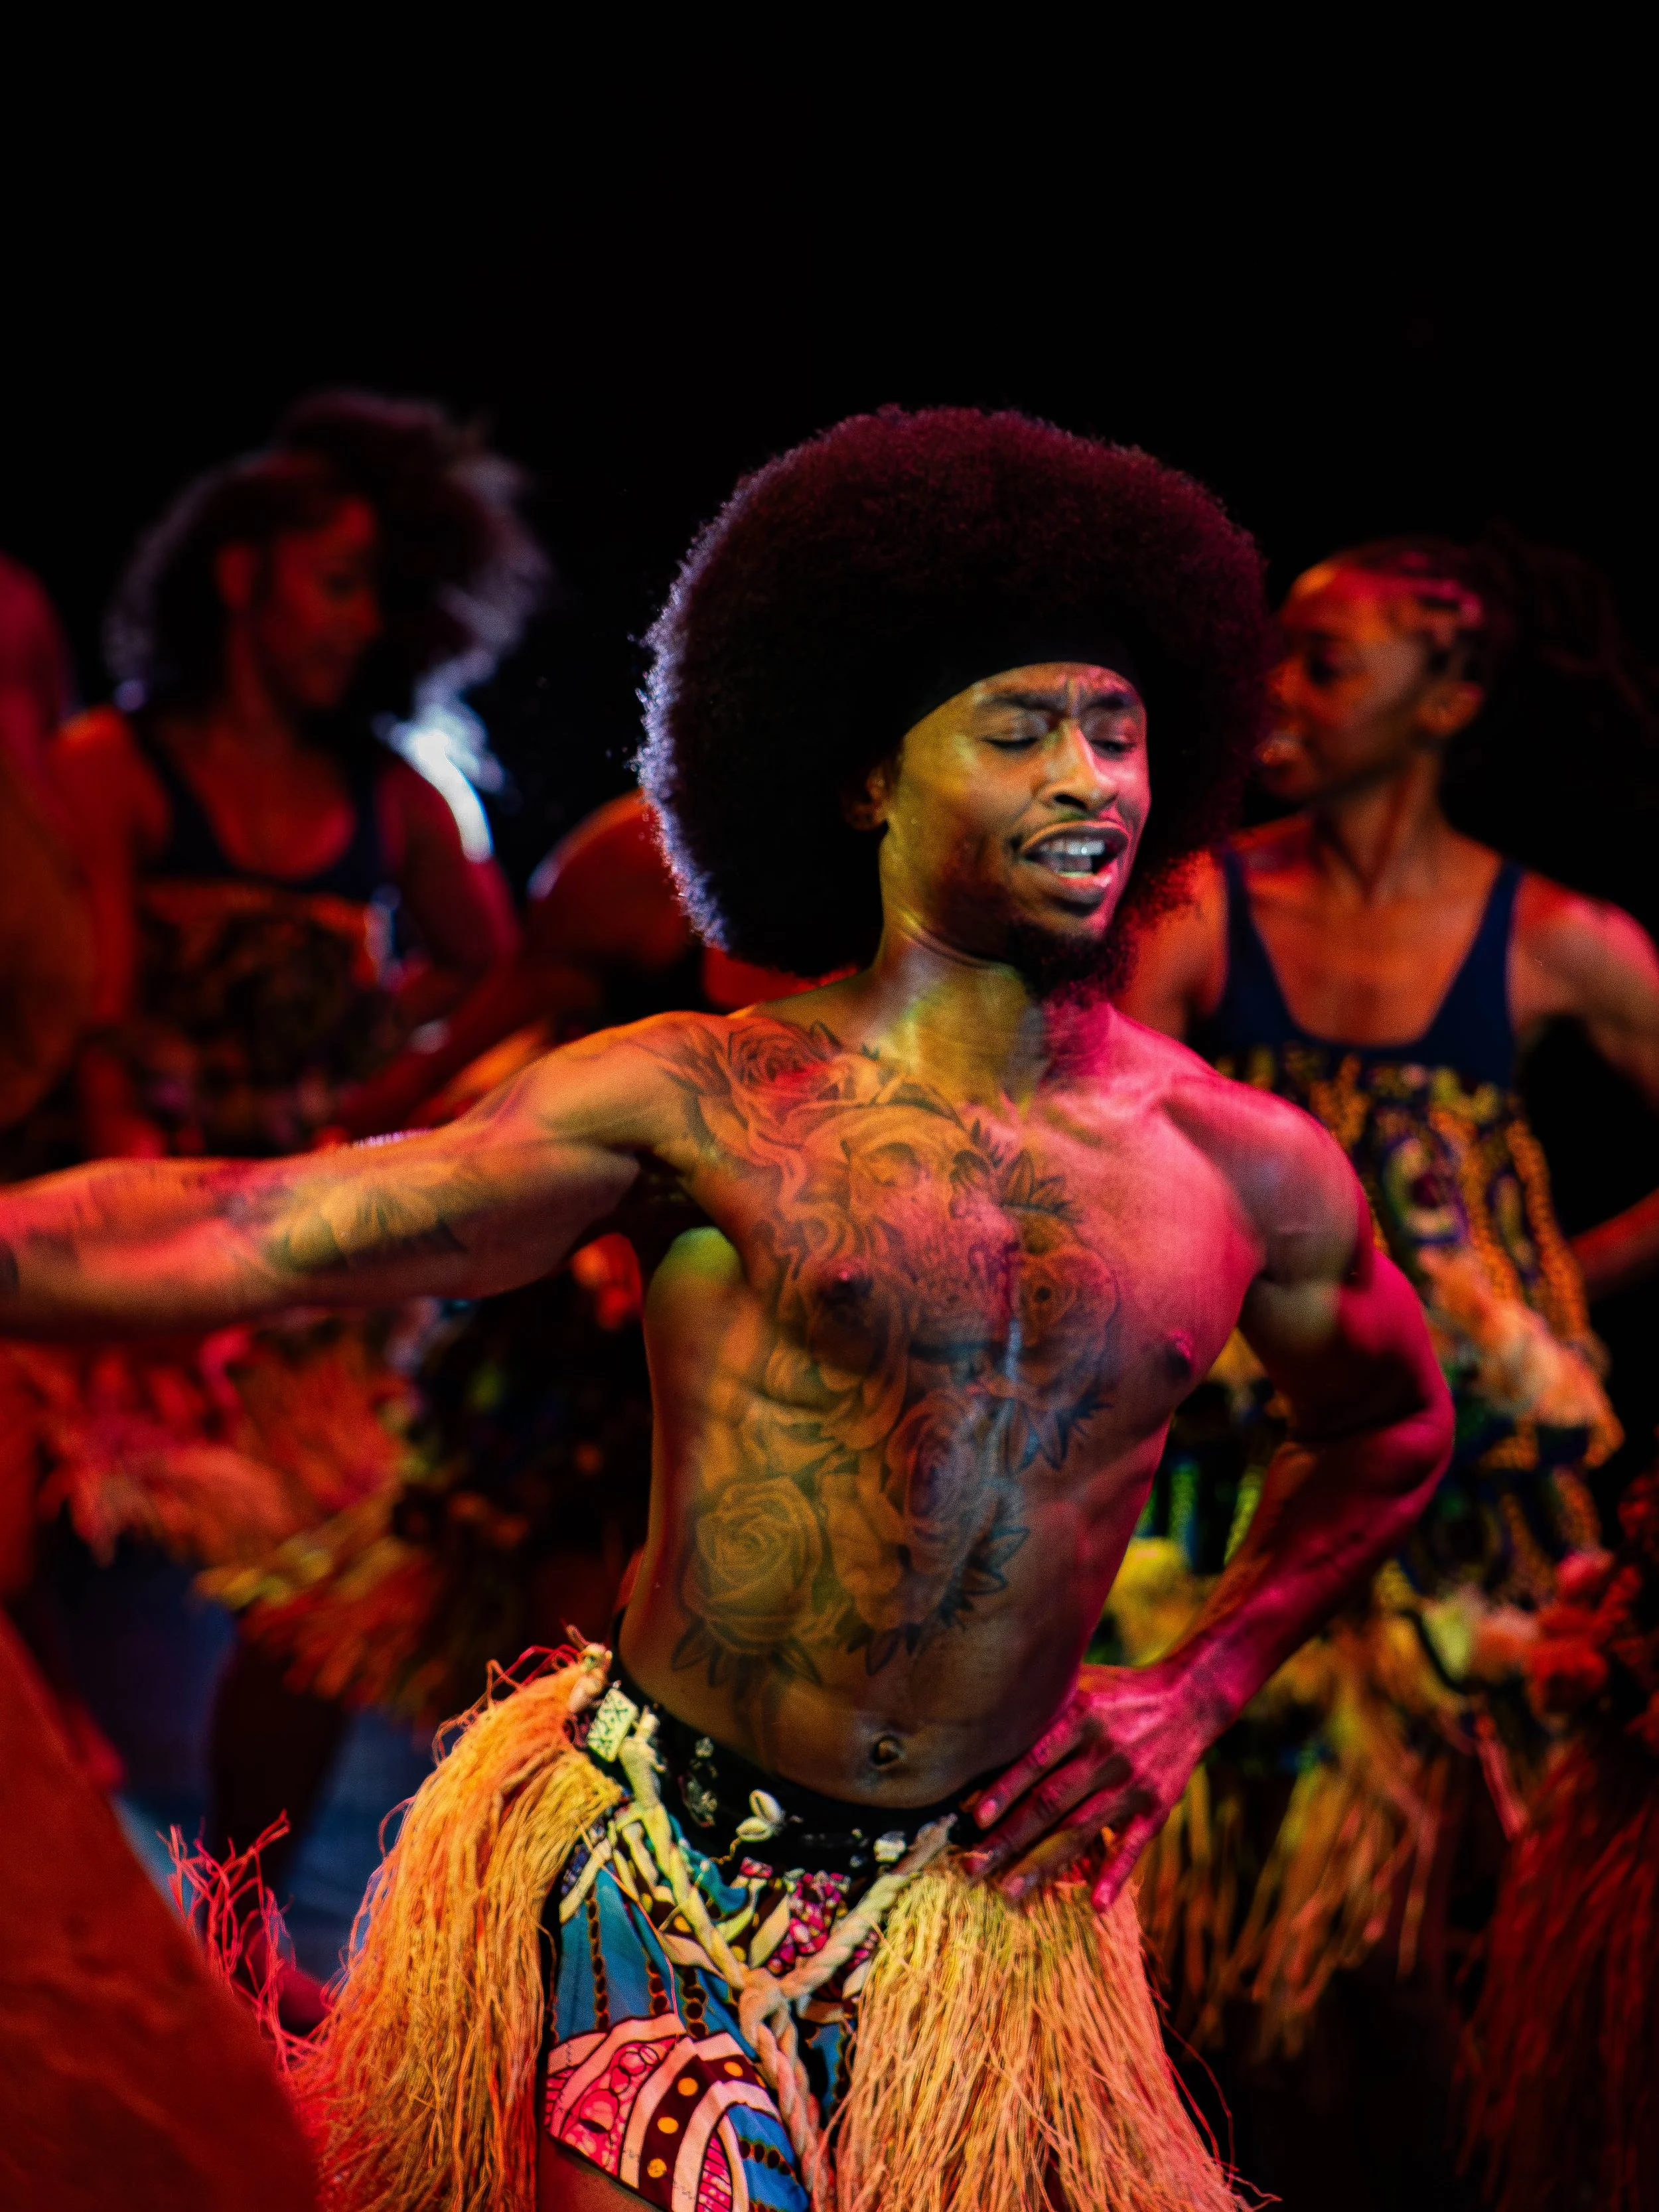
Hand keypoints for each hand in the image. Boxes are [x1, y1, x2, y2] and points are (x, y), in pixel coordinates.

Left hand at [960, 1661, 1208, 1912]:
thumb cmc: (1118, 1692)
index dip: (1005, 1788)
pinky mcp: (1157, 1808)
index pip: (1036, 1758)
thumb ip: (1042, 1704)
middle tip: (971, 1867)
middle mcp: (1105, 1752)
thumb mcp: (1081, 1683)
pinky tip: (1097, 1904)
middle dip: (1009, 1838)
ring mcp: (1132, 1783)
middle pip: (1050, 1802)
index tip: (975, 1817)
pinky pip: (1133, 1846)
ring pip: (1081, 1830)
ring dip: (1043, 1864)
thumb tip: (983, 1719)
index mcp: (1082, 1716)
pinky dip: (1116, 1875)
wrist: (1189, 1700)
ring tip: (1009, 1891)